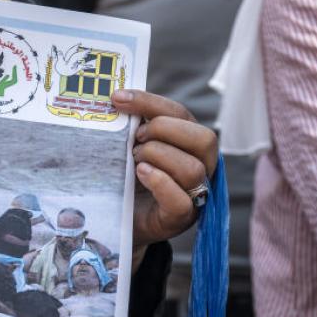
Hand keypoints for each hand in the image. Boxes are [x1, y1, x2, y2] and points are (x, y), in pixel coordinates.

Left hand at [111, 90, 217, 267]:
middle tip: (135, 137)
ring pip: (193, 168)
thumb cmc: (124, 176)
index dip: (149, 102)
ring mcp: (195, 194)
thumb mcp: (126, 147)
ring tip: (134, 160)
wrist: (115, 218)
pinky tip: (141, 173)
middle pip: (204, 138)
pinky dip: (160, 182)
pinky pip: (182, 200)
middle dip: (164, 130)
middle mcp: (201, 166)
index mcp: (188, 142)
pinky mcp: (181, 217)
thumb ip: (129, 127)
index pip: (180, 113)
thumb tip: (112, 99)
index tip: (117, 98)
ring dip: (158, 156)